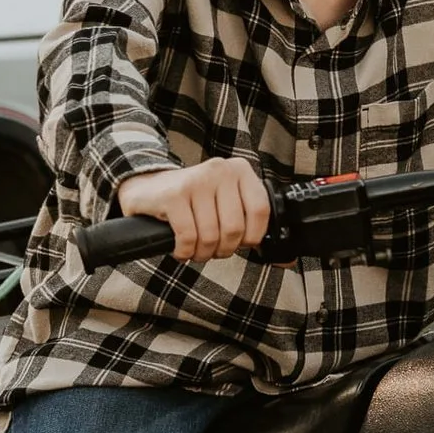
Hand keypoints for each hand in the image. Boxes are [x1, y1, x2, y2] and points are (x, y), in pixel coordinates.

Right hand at [116, 158, 270, 260]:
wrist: (147, 188)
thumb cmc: (192, 201)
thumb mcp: (225, 202)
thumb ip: (252, 224)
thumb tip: (286, 261)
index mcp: (239, 171)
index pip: (261, 211)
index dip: (252, 237)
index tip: (240, 243)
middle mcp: (219, 170)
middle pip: (235, 229)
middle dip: (223, 249)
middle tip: (212, 248)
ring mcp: (195, 181)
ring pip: (211, 236)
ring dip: (202, 252)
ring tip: (195, 248)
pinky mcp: (173, 195)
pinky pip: (189, 237)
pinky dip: (184, 251)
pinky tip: (180, 248)